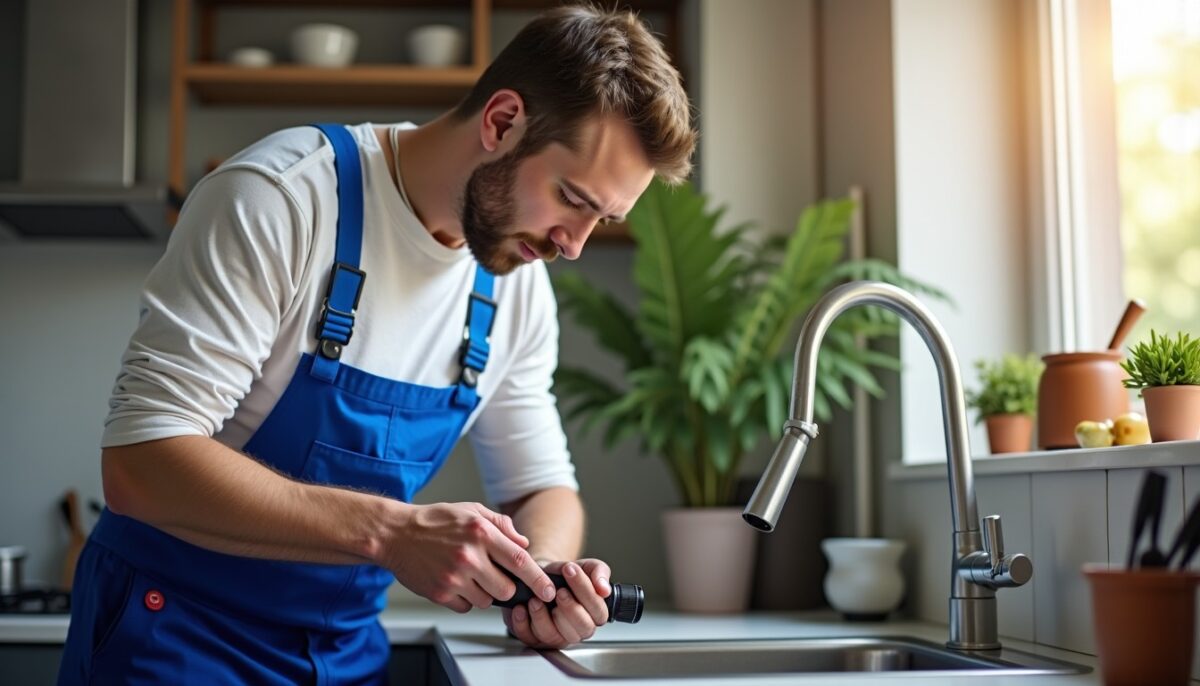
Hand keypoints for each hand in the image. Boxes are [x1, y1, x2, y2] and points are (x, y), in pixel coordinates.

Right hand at [381, 502, 556, 612]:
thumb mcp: (471, 510)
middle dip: (506, 587)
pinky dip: (465, 599)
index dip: (538, 579)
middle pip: (506, 589)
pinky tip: (454, 581)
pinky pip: (466, 606)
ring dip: (483, 592)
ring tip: (468, 574)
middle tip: (493, 575)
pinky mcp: (440, 593)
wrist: (395, 534)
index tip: (548, 591)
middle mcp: (469, 556)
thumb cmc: (434, 521)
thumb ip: (501, 525)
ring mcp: (454, 577)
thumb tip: (523, 543)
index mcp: (481, 532)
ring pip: (487, 600)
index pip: (520, 561)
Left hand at [503, 558, 611, 647]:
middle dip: (570, 608)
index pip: (598, 611)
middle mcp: (578, 629)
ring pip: (554, 636)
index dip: (586, 592)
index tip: (571, 571)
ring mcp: (557, 637)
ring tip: (536, 599)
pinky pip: (530, 638)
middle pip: (580, 628)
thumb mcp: (587, 566)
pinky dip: (523, 623)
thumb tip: (604, 589)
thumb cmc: (565, 574)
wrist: (540, 573)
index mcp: (594, 614)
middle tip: (559, 591)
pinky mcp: (535, 639)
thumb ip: (599, 573)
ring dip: (543, 617)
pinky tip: (522, 608)